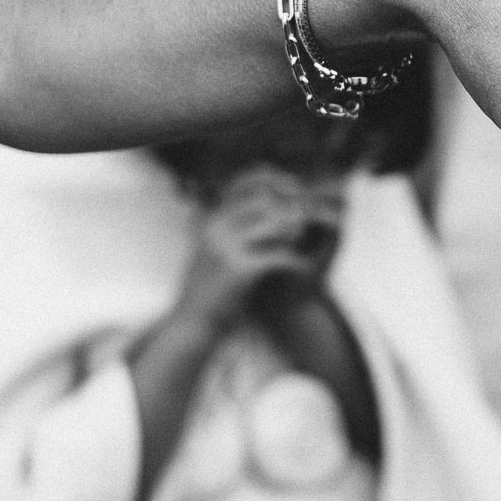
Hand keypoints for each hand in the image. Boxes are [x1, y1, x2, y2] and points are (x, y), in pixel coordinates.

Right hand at [179, 165, 342, 330]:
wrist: (193, 321)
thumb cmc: (208, 285)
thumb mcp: (212, 246)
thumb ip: (230, 223)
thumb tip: (263, 202)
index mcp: (211, 216)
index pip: (247, 180)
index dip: (277, 179)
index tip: (296, 189)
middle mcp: (216, 225)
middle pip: (266, 197)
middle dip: (291, 204)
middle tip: (307, 217)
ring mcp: (226, 246)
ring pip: (276, 221)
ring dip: (295, 229)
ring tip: (303, 240)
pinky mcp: (239, 269)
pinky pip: (280, 255)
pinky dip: (296, 260)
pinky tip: (303, 267)